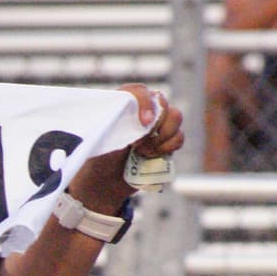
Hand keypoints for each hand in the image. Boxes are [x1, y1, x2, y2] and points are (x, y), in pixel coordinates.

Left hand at [70, 84, 184, 212]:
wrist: (103, 184)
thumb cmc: (97, 159)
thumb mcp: (102, 140)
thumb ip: (120, 125)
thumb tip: (143, 120)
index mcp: (121, 104)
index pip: (139, 91)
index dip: (145, 103)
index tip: (145, 123)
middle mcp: (140, 110)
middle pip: (162, 102)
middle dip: (155, 124)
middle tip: (137, 144)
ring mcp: (155, 125)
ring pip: (176, 116)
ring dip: (164, 136)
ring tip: (144, 151)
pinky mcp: (165, 142)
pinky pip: (179, 137)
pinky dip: (170, 147)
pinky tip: (152, 156)